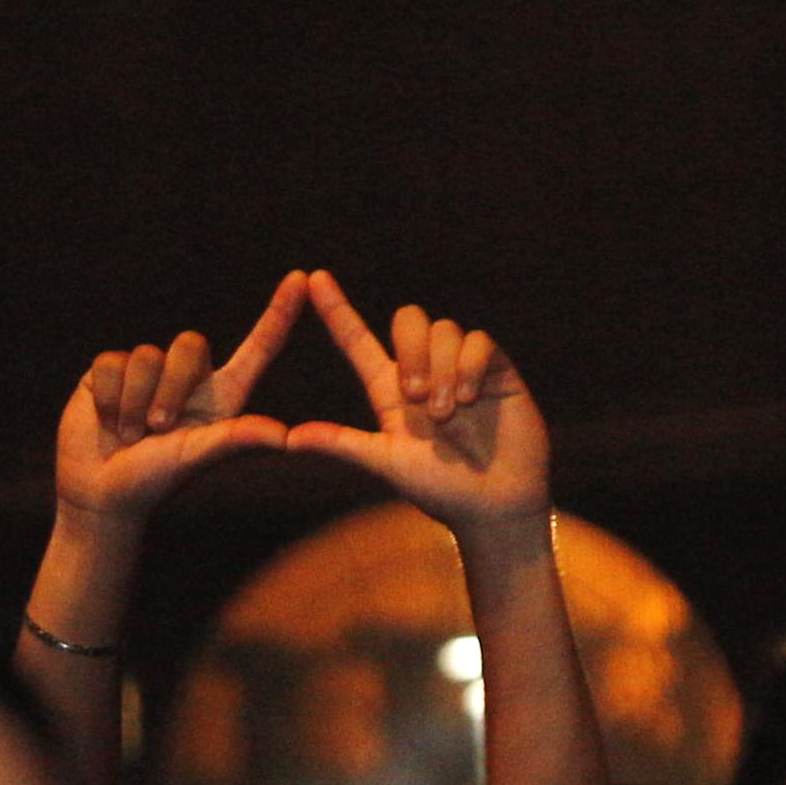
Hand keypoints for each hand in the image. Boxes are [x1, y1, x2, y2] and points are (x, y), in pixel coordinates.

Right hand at [53, 271, 306, 526]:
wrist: (100, 492)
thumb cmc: (155, 481)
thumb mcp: (197, 457)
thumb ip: (236, 438)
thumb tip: (284, 436)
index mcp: (222, 396)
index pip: (257, 348)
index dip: (278, 314)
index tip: (302, 278)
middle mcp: (188, 377)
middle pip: (190, 344)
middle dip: (171, 387)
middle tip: (157, 430)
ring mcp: (148, 370)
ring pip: (146, 355)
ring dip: (135, 401)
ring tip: (129, 435)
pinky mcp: (109, 370)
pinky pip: (111, 361)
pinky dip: (110, 397)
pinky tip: (106, 419)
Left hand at [289, 272, 549, 539]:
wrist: (496, 506)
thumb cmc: (441, 491)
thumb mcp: (386, 463)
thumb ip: (342, 444)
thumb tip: (290, 440)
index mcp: (390, 391)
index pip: (357, 339)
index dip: (336, 309)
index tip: (314, 278)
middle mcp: (425, 371)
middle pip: (407, 318)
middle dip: (409, 348)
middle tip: (416, 395)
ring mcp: (461, 368)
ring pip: (444, 329)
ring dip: (442, 369)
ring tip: (449, 413)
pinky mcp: (495, 370)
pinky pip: (479, 340)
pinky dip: (470, 365)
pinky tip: (472, 397)